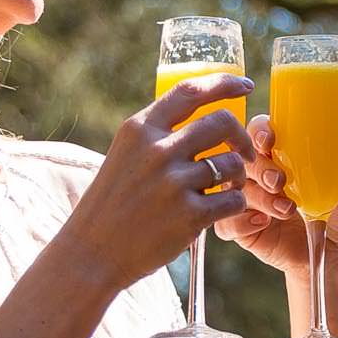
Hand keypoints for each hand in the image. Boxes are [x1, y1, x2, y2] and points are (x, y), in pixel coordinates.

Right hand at [61, 74, 255, 287]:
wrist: (92, 253)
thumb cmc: (112, 204)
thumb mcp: (125, 156)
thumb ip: (156, 135)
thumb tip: (200, 117)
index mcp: (140, 129)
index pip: (190, 90)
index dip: (224, 83)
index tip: (245, 85)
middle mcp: (157, 150)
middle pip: (221, 122)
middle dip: (241, 136)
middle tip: (245, 152)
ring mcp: (174, 183)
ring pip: (232, 164)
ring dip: (238, 176)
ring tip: (228, 188)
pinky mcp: (189, 216)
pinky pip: (233, 199)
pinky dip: (235, 204)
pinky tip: (221, 210)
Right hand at [214, 113, 337, 276]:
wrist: (335, 257)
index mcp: (283, 156)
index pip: (259, 132)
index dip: (259, 131)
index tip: (271, 140)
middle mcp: (261, 175)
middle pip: (243, 158)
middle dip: (261, 167)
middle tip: (280, 181)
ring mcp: (249, 201)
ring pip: (235, 189)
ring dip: (259, 197)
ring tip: (286, 210)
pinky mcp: (242, 229)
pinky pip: (226, 222)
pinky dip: (240, 222)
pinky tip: (263, 224)